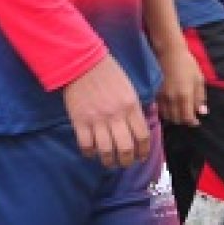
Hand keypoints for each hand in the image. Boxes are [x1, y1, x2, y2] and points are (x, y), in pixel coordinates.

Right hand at [62, 54, 150, 168]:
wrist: (82, 62)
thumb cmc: (108, 73)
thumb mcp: (129, 88)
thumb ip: (135, 109)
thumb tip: (140, 127)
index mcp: (131, 106)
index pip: (142, 137)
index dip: (143, 151)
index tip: (141, 156)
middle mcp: (116, 116)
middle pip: (126, 149)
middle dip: (127, 161)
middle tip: (125, 162)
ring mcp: (97, 120)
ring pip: (106, 152)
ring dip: (109, 161)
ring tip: (109, 161)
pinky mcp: (80, 121)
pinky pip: (86, 146)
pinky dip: (90, 153)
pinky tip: (92, 151)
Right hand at [154, 44, 206, 126]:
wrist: (170, 53)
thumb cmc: (187, 64)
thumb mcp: (199, 79)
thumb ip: (200, 97)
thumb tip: (201, 112)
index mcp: (185, 95)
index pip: (187, 118)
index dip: (192, 122)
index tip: (196, 121)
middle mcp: (172, 99)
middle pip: (176, 119)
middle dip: (184, 121)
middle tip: (189, 116)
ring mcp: (162, 97)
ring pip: (167, 116)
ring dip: (174, 117)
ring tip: (180, 112)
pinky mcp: (155, 94)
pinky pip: (160, 109)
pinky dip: (166, 112)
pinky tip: (172, 107)